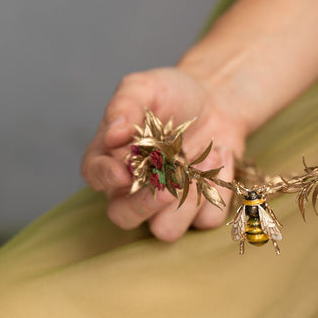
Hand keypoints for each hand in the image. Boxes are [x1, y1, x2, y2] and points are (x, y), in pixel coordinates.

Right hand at [81, 67, 247, 239]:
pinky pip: (207, 220)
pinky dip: (220, 187)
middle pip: (125, 217)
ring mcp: (167, 202)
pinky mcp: (200, 208)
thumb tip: (113, 134)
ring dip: (190, 199)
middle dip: (147, 204)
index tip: (123, 171)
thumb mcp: (145, 87)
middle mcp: (135, 188)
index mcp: (112, 158)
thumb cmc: (172, 94)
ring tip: (208, 157)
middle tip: (170, 182)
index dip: (106, 177)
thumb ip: (125, 105)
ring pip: (167, 230)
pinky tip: (222, 155)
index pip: (95, 175)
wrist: (215, 99)